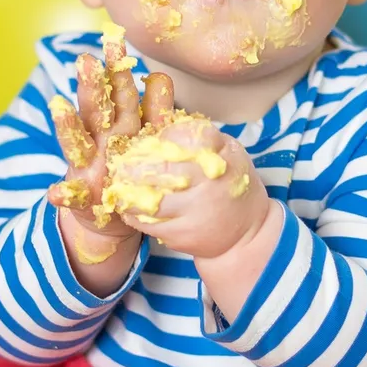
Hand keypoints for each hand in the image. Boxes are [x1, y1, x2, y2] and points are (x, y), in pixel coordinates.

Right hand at [48, 33, 175, 263]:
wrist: (115, 216)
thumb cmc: (130, 169)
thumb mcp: (144, 138)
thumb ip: (154, 110)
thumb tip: (159, 76)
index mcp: (115, 124)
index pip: (114, 90)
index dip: (115, 67)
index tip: (115, 39)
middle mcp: (97, 141)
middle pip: (94, 110)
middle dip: (90, 86)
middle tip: (86, 60)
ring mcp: (86, 169)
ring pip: (76, 144)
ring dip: (68, 125)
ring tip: (59, 107)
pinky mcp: (81, 200)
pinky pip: (72, 197)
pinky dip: (62, 195)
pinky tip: (55, 192)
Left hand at [115, 115, 273, 263]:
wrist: (247, 233)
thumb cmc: (232, 186)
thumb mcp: (230, 153)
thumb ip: (204, 138)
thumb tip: (167, 131)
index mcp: (224, 159)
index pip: (191, 139)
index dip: (167, 139)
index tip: (151, 141)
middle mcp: (211, 185)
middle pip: (164, 168)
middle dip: (137, 165)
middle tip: (121, 164)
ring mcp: (196, 212)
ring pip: (152, 198)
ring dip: (130, 191)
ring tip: (119, 184)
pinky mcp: (184, 235)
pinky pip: (150, 223)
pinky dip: (133, 213)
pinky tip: (128, 205)